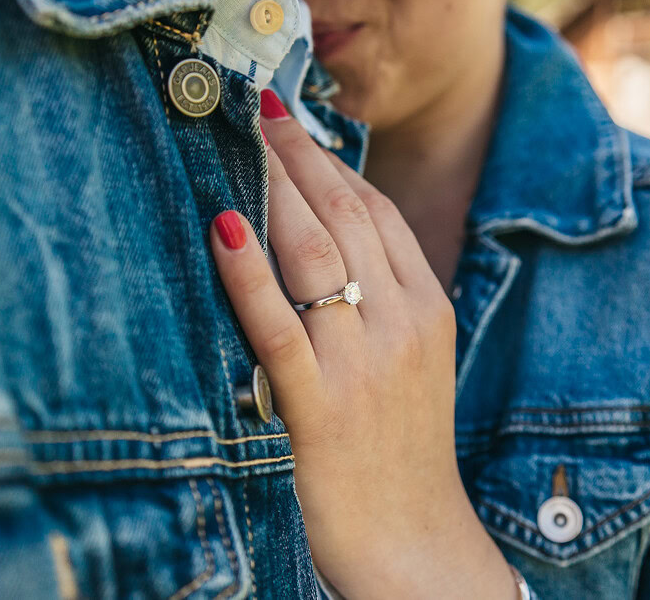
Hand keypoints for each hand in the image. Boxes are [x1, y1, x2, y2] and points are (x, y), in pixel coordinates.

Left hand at [208, 92, 515, 598]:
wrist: (414, 540)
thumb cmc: (406, 447)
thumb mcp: (416, 360)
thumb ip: (386, 298)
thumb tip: (334, 242)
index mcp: (426, 308)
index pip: (376, 214)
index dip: (332, 163)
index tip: (295, 126)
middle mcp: (400, 323)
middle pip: (345, 217)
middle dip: (299, 156)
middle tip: (259, 109)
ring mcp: (363, 362)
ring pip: (313, 254)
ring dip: (273, 190)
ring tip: (239, 142)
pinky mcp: (321, 405)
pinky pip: (279, 324)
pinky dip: (248, 272)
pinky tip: (222, 229)